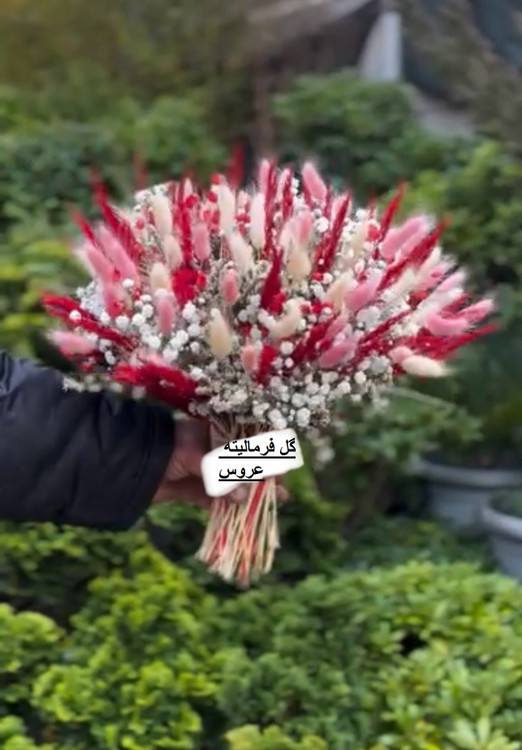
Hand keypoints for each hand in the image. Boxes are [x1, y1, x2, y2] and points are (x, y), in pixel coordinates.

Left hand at [153, 418, 288, 507]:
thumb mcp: (194, 456)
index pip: (247, 440)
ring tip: (272, 503)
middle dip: (262, 477)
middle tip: (281, 491)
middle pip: (243, 465)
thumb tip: (243, 495)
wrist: (126, 464)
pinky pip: (214, 499)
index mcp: (213, 431)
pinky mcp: (191, 489)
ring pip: (232, 484)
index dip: (265, 453)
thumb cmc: (162, 448)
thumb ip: (219, 475)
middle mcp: (211, 450)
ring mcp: (201, 471)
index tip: (281, 466)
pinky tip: (244, 513)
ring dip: (250, 494)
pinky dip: (228, 506)